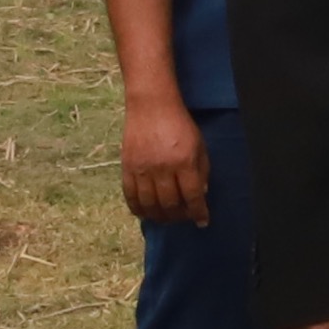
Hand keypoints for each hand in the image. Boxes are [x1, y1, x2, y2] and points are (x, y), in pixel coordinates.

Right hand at [116, 101, 211, 229]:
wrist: (151, 107)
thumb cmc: (180, 125)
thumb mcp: (199, 145)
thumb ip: (202, 170)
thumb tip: (201, 194)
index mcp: (184, 162)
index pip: (193, 196)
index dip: (198, 212)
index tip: (202, 222)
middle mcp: (162, 169)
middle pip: (170, 204)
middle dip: (179, 217)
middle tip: (184, 219)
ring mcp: (142, 170)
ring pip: (149, 205)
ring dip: (159, 217)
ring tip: (166, 219)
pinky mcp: (126, 168)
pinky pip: (130, 196)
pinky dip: (138, 209)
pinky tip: (146, 213)